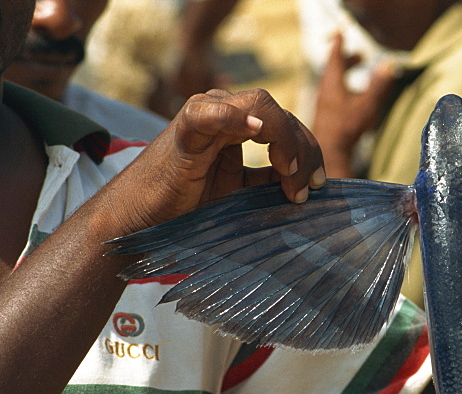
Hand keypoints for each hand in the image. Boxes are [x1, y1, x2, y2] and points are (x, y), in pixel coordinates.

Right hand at [96, 88, 324, 238]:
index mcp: (240, 127)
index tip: (319, 185)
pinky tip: (257, 132)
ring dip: (284, 138)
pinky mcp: (185, 130)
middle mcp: (226, 114)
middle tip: (308, 188)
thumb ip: (270, 183)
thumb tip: (310, 187)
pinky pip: (211, 112)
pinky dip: (236, 118)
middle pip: (281, 114)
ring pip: (260, 105)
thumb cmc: (190, 208)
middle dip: (304, 150)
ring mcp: (205, 116)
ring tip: (289, 173)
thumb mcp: (243, 195)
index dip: (310, 152)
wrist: (143, 220)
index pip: (288, 125)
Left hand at [313, 32, 395, 176]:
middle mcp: (325, 89)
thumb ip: (379, 84)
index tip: (341, 34)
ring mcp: (323, 103)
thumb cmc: (347, 126)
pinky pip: (333, 95)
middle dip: (346, 60)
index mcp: (333, 81)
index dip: (339, 44)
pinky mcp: (325, 115)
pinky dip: (342, 89)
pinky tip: (351, 100)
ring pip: (333, 83)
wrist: (330, 151)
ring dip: (345, 75)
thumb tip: (389, 65)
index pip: (335, 55)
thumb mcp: (367, 104)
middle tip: (360, 57)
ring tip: (357, 76)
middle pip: (334, 68)